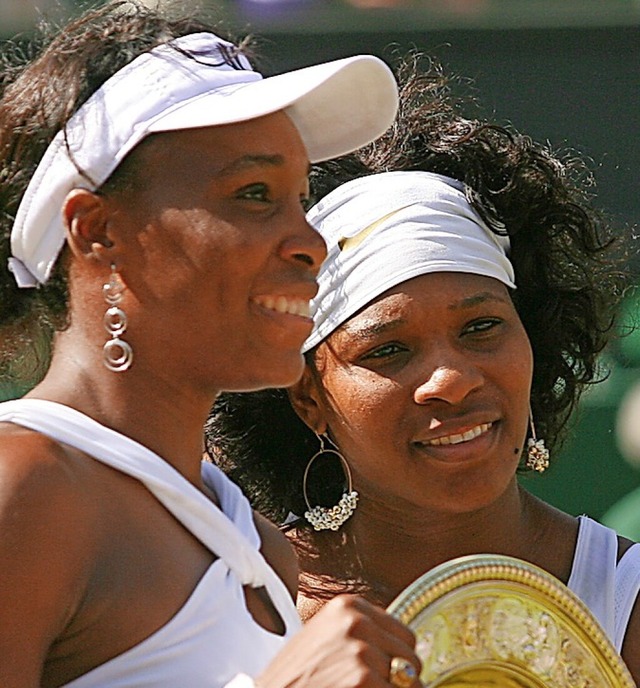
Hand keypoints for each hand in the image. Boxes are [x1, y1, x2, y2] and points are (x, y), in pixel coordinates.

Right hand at [256, 595, 420, 687]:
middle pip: (410, 659)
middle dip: (397, 681)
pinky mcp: (364, 681)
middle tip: (364, 687)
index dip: (396, 661)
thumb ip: (360, 638)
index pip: (404, 635)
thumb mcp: (324, 641)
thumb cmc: (292, 678)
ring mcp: (361, 652)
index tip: (382, 673)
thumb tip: (402, 659)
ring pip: (407, 684)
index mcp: (348, 607)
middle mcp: (357, 622)